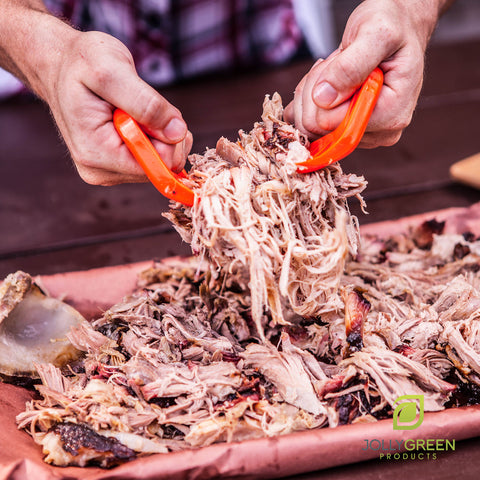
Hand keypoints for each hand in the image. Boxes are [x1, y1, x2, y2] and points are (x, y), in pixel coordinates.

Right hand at [41, 29, 191, 184]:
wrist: (60, 65)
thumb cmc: (81, 62)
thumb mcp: (112, 70)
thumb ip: (147, 104)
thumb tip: (177, 133)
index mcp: (96, 154)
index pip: (157, 165)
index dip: (167, 137)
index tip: (152, 109)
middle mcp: (100, 172)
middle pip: (162, 167)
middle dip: (164, 134)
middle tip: (141, 105)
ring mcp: (109, 172)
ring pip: (161, 163)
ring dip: (160, 133)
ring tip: (135, 110)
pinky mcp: (117, 168)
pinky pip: (154, 160)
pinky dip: (156, 137)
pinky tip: (137, 119)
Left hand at [285, 0, 444, 147]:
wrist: (398, 26)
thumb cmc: (393, 26)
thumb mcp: (376, 34)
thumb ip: (350, 67)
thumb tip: (324, 99)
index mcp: (390, 115)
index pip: (333, 122)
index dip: (323, 93)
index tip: (337, 64)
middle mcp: (379, 132)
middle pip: (318, 127)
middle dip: (315, 92)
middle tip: (335, 64)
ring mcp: (363, 134)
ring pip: (311, 126)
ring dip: (312, 93)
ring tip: (335, 69)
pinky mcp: (348, 131)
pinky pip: (311, 125)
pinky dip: (310, 101)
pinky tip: (327, 82)